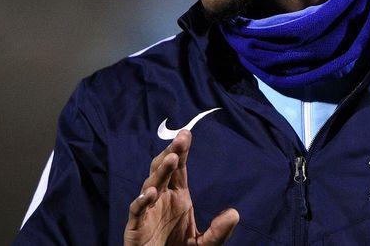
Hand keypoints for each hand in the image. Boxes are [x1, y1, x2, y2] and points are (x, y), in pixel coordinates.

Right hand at [124, 129, 238, 244]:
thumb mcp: (205, 244)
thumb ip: (218, 232)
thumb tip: (234, 214)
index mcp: (178, 196)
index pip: (179, 168)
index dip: (181, 151)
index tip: (187, 133)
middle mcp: (162, 198)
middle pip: (164, 169)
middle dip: (171, 153)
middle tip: (181, 139)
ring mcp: (147, 210)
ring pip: (150, 184)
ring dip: (160, 172)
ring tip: (170, 159)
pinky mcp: (135, 226)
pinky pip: (137, 210)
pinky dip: (142, 201)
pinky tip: (151, 193)